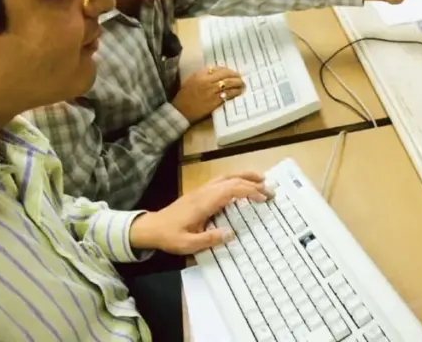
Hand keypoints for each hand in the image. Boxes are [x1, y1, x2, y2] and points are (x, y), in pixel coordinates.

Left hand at [129, 172, 271, 253]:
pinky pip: (220, 181)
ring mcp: (201, 190)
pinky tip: (240, 186)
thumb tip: (231, 234)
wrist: (150, 228)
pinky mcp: (199, 192)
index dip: (250, 192)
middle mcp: (204, 192)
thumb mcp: (188, 244)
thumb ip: (210, 239)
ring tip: (260, 180)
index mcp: (204, 202)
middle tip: (270, 189)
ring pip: (226, 176)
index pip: (232, 190)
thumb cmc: (169, 236)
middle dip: (253, 182)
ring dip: (244, 176)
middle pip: (232, 179)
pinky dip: (234, 180)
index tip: (265, 198)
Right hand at [171, 66, 244, 121]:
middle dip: (235, 75)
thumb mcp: (191, 80)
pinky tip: (239, 92)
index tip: (232, 72)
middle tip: (240, 78)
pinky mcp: (215, 101)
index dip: (227, 70)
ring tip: (242, 84)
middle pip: (226, 75)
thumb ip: (203, 75)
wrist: (180, 110)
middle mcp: (206, 81)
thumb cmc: (185, 96)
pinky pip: (228, 94)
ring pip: (229, 84)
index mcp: (200, 74)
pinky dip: (235, 92)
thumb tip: (218, 73)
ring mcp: (211, 91)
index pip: (218, 68)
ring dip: (238, 83)